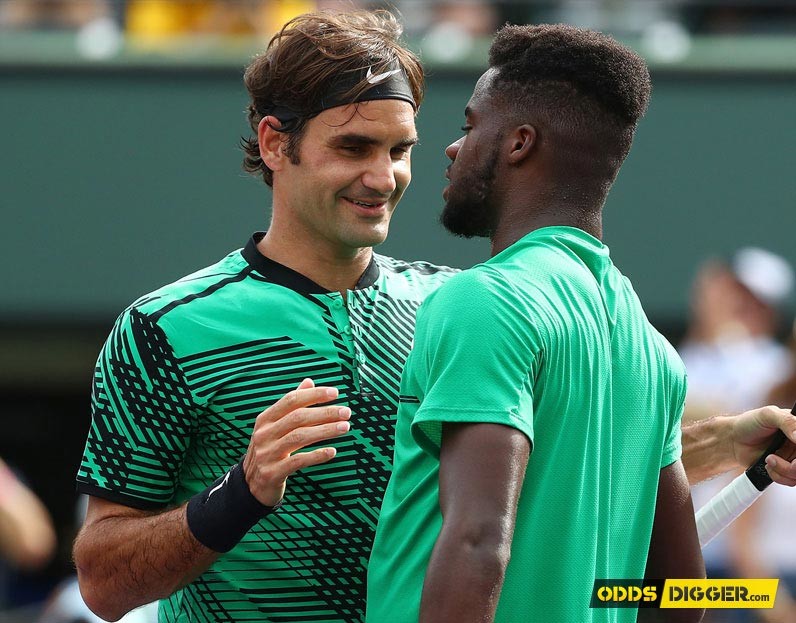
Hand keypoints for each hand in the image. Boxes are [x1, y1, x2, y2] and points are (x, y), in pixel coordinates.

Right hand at [243, 379, 350, 505]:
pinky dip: (317, 455)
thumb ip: (292, 405)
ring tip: (344, 427)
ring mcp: (267, 453)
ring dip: (325, 431)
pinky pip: (297, 461)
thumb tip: (309, 381)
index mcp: (265, 419)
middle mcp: (264, 434)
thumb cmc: (270, 450)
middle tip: (346, 412)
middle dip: (325, 413)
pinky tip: (332, 451)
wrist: (252, 485)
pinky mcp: (272, 472)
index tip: (335, 393)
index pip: (291, 400)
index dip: (314, 395)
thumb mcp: (275, 426)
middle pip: (298, 417)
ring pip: (299, 437)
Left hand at [730, 406, 795, 485]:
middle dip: (793, 466)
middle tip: (772, 458)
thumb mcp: (767, 415)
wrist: (733, 440)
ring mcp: (795, 458)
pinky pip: (792, 481)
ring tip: (768, 460)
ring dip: (784, 471)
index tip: (792, 445)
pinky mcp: (788, 470)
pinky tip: (768, 466)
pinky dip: (779, 476)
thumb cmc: (750, 423)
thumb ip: (786, 421)